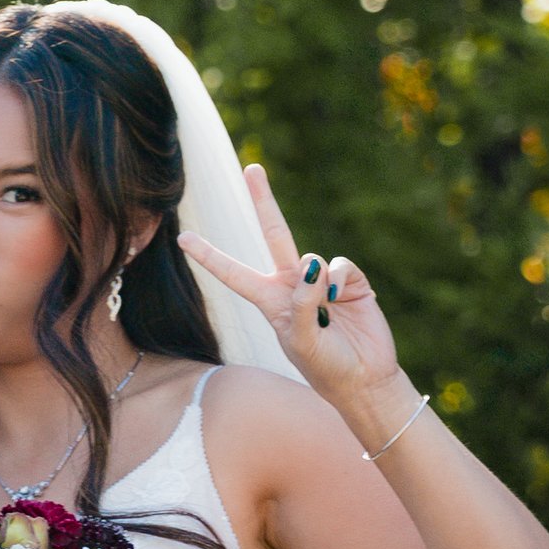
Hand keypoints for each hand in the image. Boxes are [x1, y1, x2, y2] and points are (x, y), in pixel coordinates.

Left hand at [182, 165, 417, 447]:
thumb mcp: (302, 343)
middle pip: (274, 234)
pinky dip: (341, 282)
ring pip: (313, 258)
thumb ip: (301, 305)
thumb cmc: (326, 368)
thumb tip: (311, 262)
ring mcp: (322, 282)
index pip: (234, 274)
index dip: (210, 256)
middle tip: (252, 168)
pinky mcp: (351, 282)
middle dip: (264, 201)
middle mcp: (292, 286)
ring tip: (328, 316)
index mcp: (270, 302)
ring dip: (319, 285)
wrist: (365, 380)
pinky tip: (343, 301)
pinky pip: (342, 266)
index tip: (183, 239)